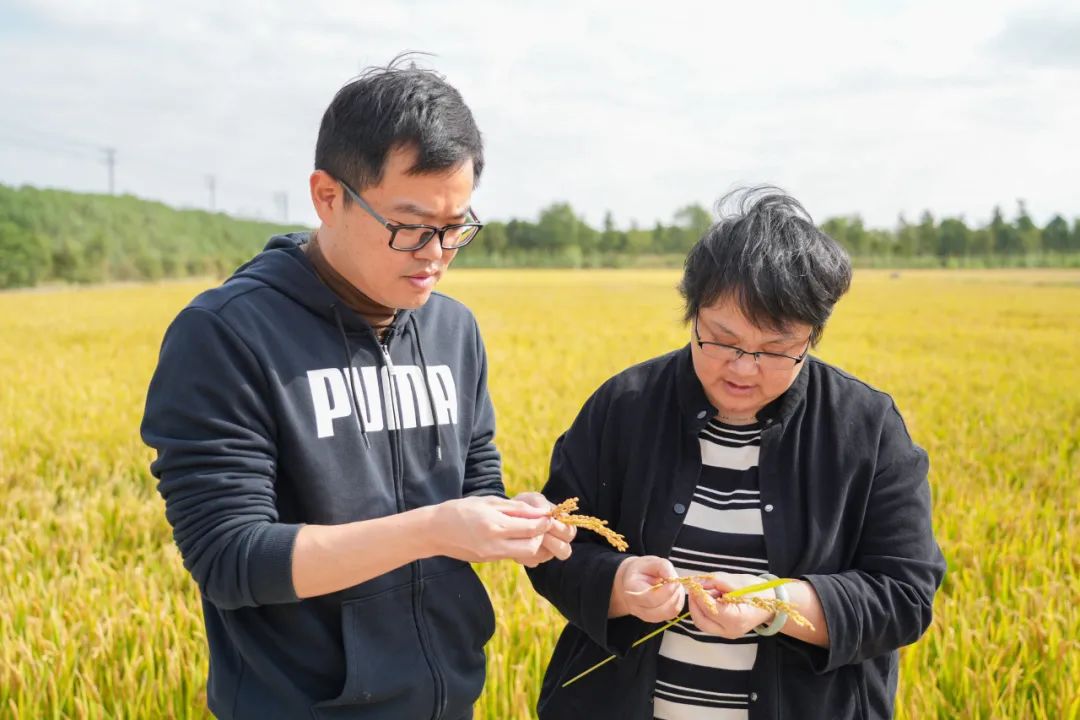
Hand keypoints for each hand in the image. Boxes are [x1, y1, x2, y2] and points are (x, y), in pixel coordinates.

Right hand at [429, 496, 551, 562]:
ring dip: (530, 543)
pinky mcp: (488, 560)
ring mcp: (491, 555)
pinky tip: (513, 535)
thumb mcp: (488, 501)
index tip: (548, 515)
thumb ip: (515, 508)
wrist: (434, 530)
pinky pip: (511, 555)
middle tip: (539, 524)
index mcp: (494, 525)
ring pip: (523, 554)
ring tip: (526, 529)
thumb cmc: (461, 509)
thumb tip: (539, 512)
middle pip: (532, 547)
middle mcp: (494, 544)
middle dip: (541, 536)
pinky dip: (518, 546)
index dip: (544, 522)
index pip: (531, 529)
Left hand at [510, 491, 576, 566]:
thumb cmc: (525, 505)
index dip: (561, 529)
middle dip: (552, 542)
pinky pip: (532, 562)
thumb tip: (547, 513)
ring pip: (547, 557)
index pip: (570, 533)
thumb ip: (540, 503)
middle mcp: (557, 542)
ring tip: (526, 536)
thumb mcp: (532, 499)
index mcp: (562, 526)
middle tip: (539, 533)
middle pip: (565, 551)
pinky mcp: (530, 559)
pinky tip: (516, 542)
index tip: (548, 521)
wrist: (507, 514)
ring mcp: (544, 553)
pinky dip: (525, 553)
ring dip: (537, 548)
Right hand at [609, 556, 685, 622]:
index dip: (666, 591)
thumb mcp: (651, 561)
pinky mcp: (655, 619)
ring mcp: (645, 615)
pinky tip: (674, 593)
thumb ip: (663, 567)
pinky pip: (672, 614)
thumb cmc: (642, 569)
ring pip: (668, 613)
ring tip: (674, 587)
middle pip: (661, 610)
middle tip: (676, 582)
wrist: (633, 580)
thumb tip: (674, 580)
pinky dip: (677, 603)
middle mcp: (636, 606)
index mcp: (631, 589)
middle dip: (674, 595)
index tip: (675, 581)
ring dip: (677, 599)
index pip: (650, 598)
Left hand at [686, 572, 775, 638]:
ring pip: (703, 623)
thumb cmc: (758, 591)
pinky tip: (710, 599)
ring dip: (698, 607)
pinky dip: (705, 611)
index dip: (698, 596)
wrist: (774, 604)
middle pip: (701, 621)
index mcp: (736, 619)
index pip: (709, 609)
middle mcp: (730, 631)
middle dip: (694, 604)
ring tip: (704, 593)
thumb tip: (695, 581)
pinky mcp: (726, 632)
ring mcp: (728, 634)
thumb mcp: (737, 581)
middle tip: (694, 589)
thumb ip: (715, 582)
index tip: (693, 584)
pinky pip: (709, 623)